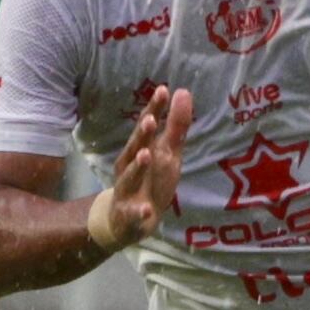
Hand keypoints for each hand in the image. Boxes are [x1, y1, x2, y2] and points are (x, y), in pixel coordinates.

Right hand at [91, 85, 193, 249]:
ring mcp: (127, 190)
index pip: (147, 126)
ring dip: (137, 167)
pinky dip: (139, 212)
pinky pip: (134, 213)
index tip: (163, 90)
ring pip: (130, 177)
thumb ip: (175, 125)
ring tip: (146, 155)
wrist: (128, 220)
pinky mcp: (129, 214)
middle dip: (141, 135)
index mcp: (140, 149)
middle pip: (135, 148)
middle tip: (150, 120)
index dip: (154, 110)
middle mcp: (129, 166)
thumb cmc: (150, 179)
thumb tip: (182, 91)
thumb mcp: (166, 153)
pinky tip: (146, 210)